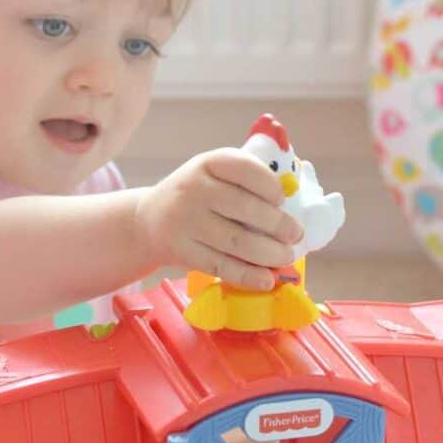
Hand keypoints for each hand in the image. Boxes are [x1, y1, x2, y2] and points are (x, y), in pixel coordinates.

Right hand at [135, 148, 302, 290]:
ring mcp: (185, 222)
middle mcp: (194, 189)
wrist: (147, 220)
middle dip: (278, 225)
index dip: (270, 185)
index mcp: (208, 163)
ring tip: (285, 257)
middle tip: (295, 235)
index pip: (244, 168)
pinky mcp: (182, 252)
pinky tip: (266, 279)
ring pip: (237, 241)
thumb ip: (246, 182)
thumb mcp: (213, 175)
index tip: (282, 200)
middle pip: (245, 208)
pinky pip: (222, 266)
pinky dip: (248, 275)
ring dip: (269, 253)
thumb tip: (295, 198)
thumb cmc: (196, 196)